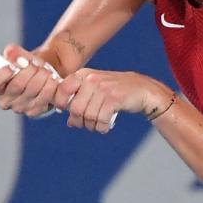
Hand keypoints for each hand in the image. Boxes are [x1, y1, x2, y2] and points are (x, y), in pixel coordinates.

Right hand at [0, 43, 63, 118]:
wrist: (48, 74)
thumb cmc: (30, 66)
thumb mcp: (22, 56)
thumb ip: (15, 53)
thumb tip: (10, 52)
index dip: (3, 74)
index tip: (12, 66)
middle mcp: (5, 101)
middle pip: (16, 86)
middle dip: (30, 70)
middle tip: (37, 63)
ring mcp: (20, 108)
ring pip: (33, 91)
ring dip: (43, 77)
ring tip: (47, 70)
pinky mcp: (36, 111)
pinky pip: (46, 99)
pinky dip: (52, 87)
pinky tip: (54, 80)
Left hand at [56, 69, 170, 133]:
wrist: (142, 90)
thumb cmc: (116, 92)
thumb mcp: (96, 92)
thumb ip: (81, 102)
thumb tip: (69, 122)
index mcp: (83, 75)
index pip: (62, 89)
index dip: (60, 104)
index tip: (68, 113)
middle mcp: (91, 79)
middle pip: (75, 108)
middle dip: (80, 121)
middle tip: (87, 124)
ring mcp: (103, 88)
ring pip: (88, 116)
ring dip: (92, 126)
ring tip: (98, 125)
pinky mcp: (114, 98)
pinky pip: (101, 119)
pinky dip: (102, 127)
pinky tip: (106, 126)